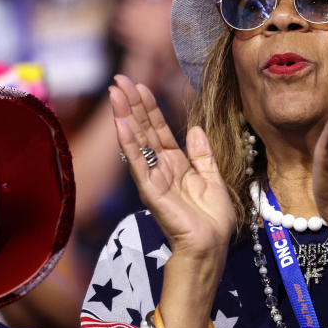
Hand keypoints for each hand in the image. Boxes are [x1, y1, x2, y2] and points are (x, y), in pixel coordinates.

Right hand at [110, 74, 235, 256]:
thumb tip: (194, 129)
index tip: (139, 85)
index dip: (149, 107)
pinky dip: (129, 144)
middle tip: (118, 79)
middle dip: (132, 104)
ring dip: (125, 116)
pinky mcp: (150, 191)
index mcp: (176, 165)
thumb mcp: (213, 178)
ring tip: (115, 93)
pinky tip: (121, 124)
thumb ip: (202, 154)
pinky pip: (138, 164)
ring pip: (137, 142)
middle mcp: (161, 168)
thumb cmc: (213, 220)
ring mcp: (153, 179)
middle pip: (143, 130)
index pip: (158, 130)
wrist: (211, 247)